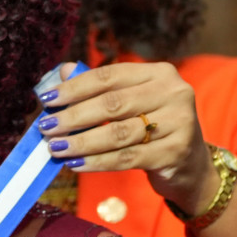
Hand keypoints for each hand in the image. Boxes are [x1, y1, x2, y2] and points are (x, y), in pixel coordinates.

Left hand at [36, 61, 217, 215]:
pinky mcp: (175, 152)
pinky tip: (76, 164)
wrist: (191, 165)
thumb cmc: (153, 128)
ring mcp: (178, 122)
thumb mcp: (132, 103)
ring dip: (81, 142)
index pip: (110, 76)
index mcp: (159, 73)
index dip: (75, 87)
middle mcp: (173, 92)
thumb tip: (63, 71)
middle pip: (112, 104)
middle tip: (46, 127)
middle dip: (74, 116)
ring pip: (118, 134)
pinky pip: (127, 158)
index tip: (47, 99)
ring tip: (55, 148)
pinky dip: (97, 162)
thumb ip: (100, 86)